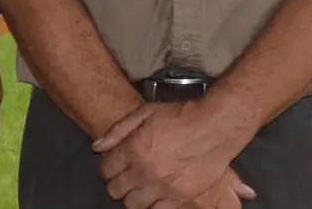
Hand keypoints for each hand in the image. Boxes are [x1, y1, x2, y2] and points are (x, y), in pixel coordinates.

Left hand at [92, 101, 253, 207]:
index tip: (112, 167)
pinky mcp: (180, 197)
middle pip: (116, 190)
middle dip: (117, 184)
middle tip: (125, 178)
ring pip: (133, 205)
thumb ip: (118, 130)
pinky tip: (155, 195)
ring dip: (132, 197)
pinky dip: (152, 205)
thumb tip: (97, 147)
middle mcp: (145, 171)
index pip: (107, 170)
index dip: (107, 168)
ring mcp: (162, 187)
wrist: (214, 127)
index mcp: (134, 149)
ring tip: (139, 188)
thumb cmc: (180, 117)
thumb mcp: (145, 113)